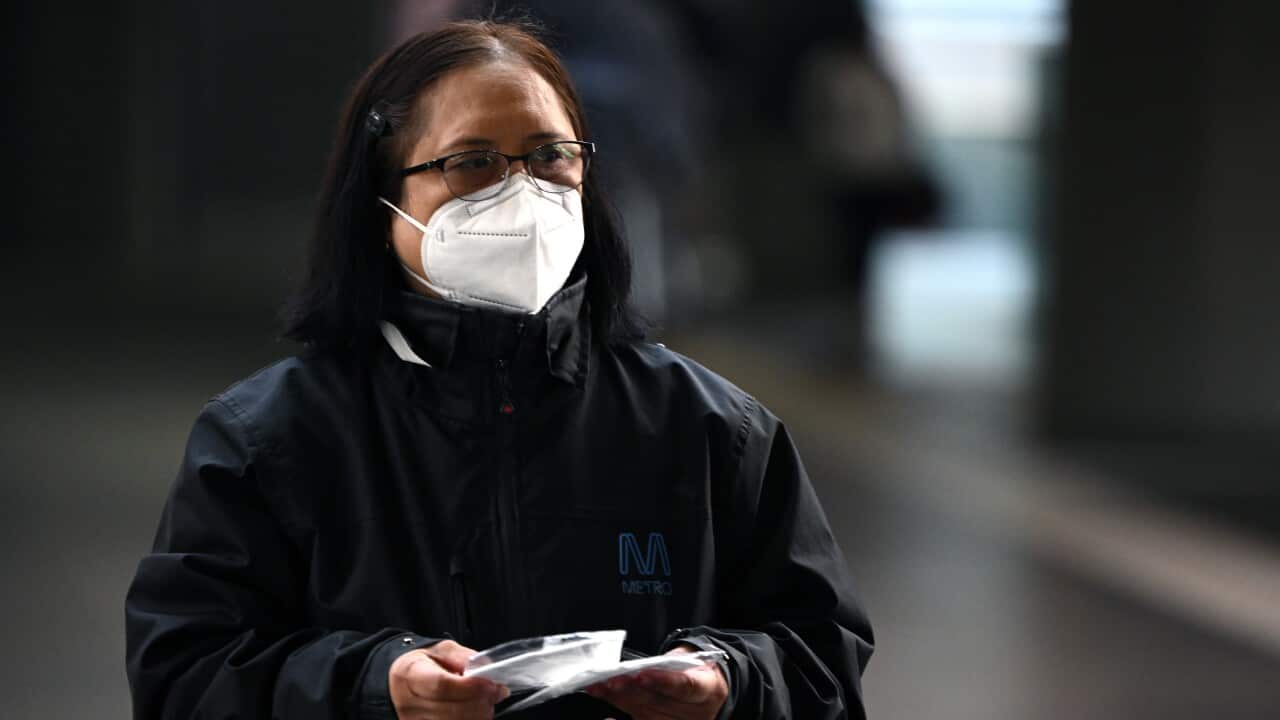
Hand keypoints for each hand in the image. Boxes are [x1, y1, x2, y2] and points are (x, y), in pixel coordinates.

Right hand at [389, 639, 509, 718]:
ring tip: (485, 700)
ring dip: (479, 714)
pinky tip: (475, 711)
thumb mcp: (440, 650)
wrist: (400, 683)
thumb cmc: (422, 665)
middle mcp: (409, 704)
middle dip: (481, 702)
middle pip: (453, 711)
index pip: (442, 686)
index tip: (490, 683)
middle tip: (495, 691)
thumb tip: (485, 667)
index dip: (470, 687)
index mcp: (410, 675)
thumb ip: (463, 657)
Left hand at [585, 646, 727, 719]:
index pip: (685, 685)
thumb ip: (667, 664)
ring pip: (646, 714)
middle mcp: (697, 712)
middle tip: (609, 679)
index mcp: (708, 688)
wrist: (707, 686)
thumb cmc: (695, 668)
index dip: (662, 681)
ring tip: (600, 688)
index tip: (640, 674)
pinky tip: (607, 719)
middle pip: (660, 702)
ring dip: (619, 700)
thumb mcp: (690, 659)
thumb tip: (635, 667)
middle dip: (631, 689)